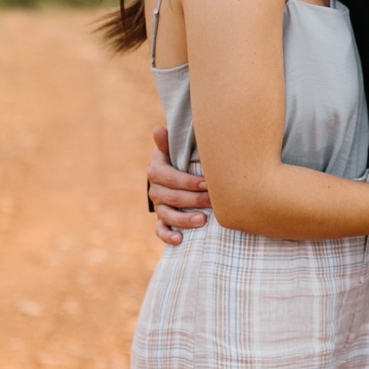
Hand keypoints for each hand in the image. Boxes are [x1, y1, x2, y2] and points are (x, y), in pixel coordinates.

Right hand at [147, 127, 210, 244]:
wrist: (175, 175)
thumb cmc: (180, 159)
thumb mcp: (174, 149)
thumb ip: (168, 142)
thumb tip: (158, 129)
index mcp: (157, 171)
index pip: (169, 177)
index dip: (188, 182)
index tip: (207, 184)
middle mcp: (155, 190)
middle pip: (171, 197)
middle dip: (193, 200)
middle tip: (213, 201)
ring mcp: (158, 206)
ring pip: (167, 215)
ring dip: (184, 219)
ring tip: (202, 220)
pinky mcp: (162, 220)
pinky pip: (160, 231)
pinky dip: (168, 236)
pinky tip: (180, 239)